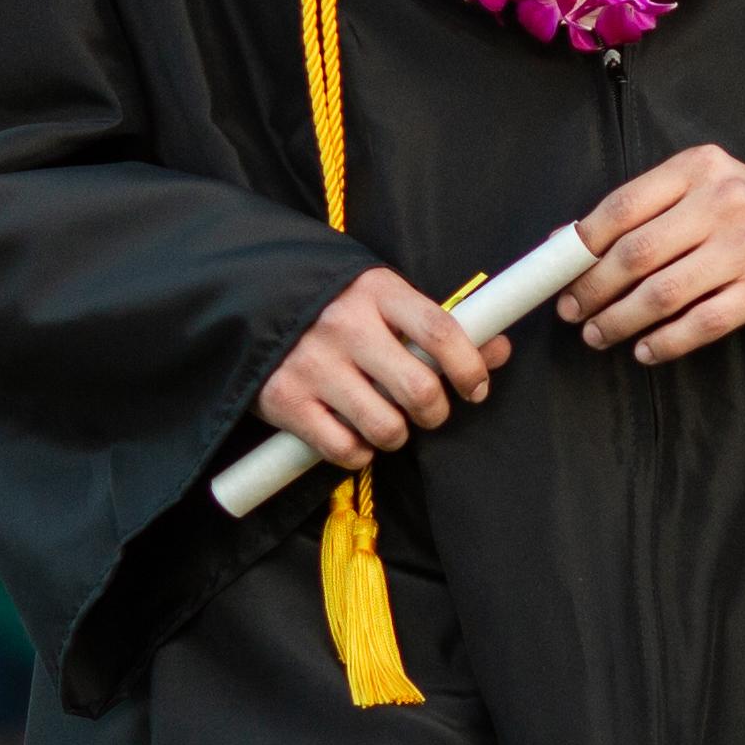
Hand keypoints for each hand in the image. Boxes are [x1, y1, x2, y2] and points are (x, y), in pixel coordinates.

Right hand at [257, 266, 500, 472]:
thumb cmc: (331, 305)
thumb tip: (499, 349)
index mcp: (376, 291)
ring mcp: (312, 364)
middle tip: (430, 411)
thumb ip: (437, 325)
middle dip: (435, 411)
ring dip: (396, 434)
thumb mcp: (382, 300)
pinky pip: (343, 449)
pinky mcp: (284, 400)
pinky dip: (358, 453)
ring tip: (387, 420)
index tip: (475, 386)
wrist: (245, 300)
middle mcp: (344, 326)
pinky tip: (354, 436)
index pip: (440, 330)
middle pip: (418, 387)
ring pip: (385, 426)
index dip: (469, 366)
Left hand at [566, 143, 744, 360]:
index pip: (623, 206)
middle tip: (573, 312)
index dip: (582, 245)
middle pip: (637, 253)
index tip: (560, 274)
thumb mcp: (697, 190)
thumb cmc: (743, 213)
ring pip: (664, 294)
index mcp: (698, 168)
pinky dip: (664, 342)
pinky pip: (701, 324)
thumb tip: (564, 242)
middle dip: (594, 289)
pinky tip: (644, 350)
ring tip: (598, 335)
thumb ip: (639, 211)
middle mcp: (724, 201)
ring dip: (620, 321)